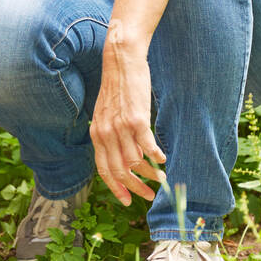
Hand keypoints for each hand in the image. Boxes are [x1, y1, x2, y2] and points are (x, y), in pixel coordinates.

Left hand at [89, 37, 165, 204]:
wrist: (121, 60)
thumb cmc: (118, 86)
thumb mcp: (107, 113)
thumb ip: (112, 134)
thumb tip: (127, 155)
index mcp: (97, 134)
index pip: (104, 170)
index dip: (116, 188)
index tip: (127, 200)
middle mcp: (106, 134)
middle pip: (120, 171)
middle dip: (135, 188)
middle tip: (149, 196)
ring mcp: (120, 127)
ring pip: (135, 161)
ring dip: (150, 174)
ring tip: (162, 177)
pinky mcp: (136, 119)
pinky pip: (147, 146)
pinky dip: (156, 156)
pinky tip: (164, 159)